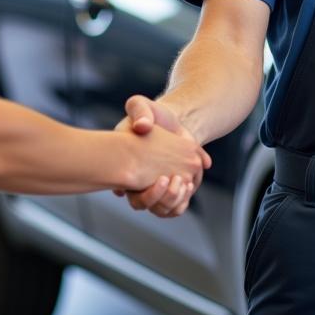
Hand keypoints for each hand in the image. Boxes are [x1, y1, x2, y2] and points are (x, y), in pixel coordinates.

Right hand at [114, 95, 210, 216]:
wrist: (172, 122)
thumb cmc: (151, 114)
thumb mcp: (140, 105)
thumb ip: (139, 110)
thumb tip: (142, 127)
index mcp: (125, 165)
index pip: (125, 188)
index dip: (142, 190)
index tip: (160, 177)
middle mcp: (136, 182)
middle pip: (144, 204)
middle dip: (161, 197)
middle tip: (174, 179)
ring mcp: (154, 189)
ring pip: (160, 209)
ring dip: (173, 200)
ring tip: (184, 182)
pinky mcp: (171, 190)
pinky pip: (174, 208)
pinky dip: (182, 201)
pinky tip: (188, 184)